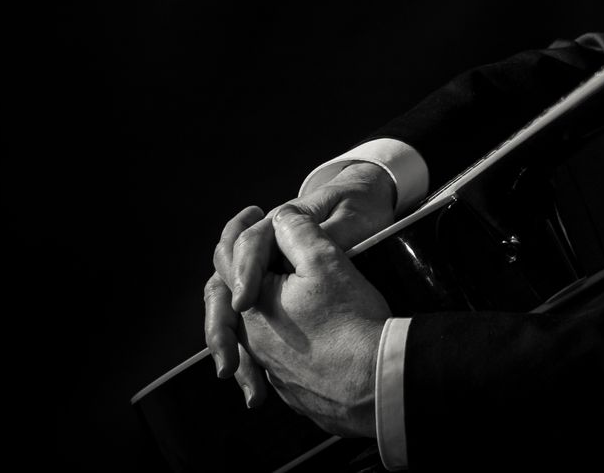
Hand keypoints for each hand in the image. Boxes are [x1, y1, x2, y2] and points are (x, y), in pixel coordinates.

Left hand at [242, 205, 391, 436]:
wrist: (374, 383)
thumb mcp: (325, 259)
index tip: (250, 212)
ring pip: (255, 332)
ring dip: (264, 311)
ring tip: (284, 295)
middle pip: (236, 298)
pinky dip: (284, 341)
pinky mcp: (292, 390)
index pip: (229, 260)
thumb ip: (296, 230)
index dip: (238, 230)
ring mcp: (271, 370)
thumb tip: (280, 217)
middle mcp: (252, 341)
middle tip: (259, 254)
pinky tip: (307, 336)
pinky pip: (278, 359)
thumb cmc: (350, 319)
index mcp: (252, 305)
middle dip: (246, 273)